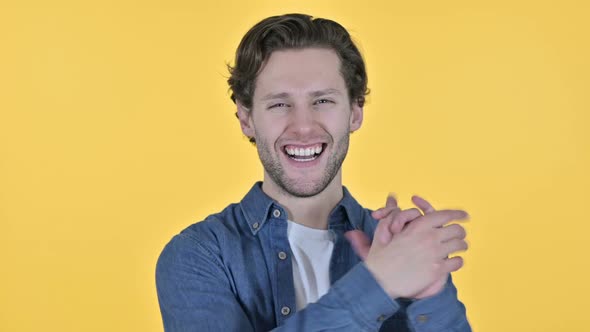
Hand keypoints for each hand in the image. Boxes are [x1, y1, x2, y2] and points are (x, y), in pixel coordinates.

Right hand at [346, 195, 468, 298]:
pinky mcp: (437, 270)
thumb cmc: (380, 255)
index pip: (445, 215)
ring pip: (460, 245)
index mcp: (418, 225)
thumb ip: (392, 213)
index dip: (457, 213)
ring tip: (458, 249)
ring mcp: (435, 254)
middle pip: (457, 229)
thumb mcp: (383, 229)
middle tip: (459, 235)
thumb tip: (391, 196)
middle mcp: (429, 237)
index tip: (464, 215)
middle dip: (459, 232)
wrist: (379, 280)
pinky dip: (456, 261)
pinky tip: (451, 263)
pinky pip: (456, 262)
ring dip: (460, 246)